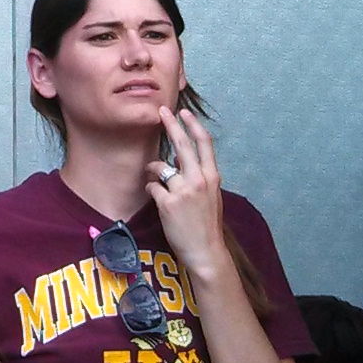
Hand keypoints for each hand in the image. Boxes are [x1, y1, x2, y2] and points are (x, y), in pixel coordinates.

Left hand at [149, 110, 229, 282]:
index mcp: (212, 177)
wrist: (206, 251)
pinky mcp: (167, 203)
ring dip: (153, 169)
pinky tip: (155, 197)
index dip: (193, 125)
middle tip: (161, 111)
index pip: (204, 144)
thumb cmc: (207, 224)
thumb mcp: (210, 196)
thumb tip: (180, 159)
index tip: (183, 112)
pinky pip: (152, 186)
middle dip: (171, 125)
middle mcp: (199, 180)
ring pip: (160, 166)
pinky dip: (151, 189)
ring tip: (154, 177)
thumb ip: (198, 176)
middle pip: (182, 145)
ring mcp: (183, 191)